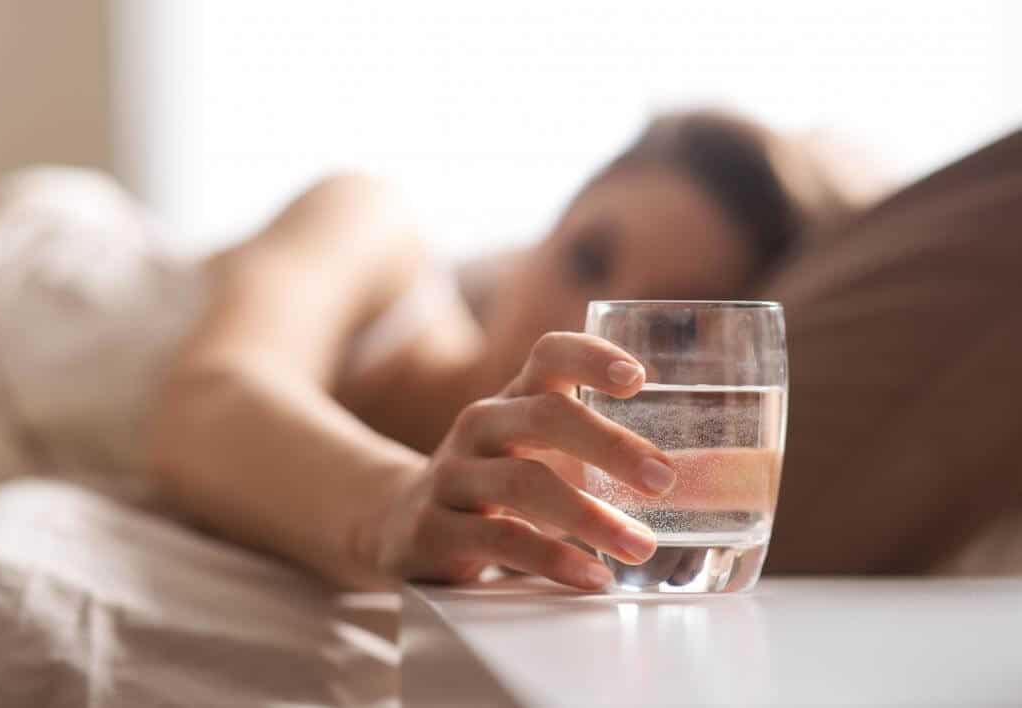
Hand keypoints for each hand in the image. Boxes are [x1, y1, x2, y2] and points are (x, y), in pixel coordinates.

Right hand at [371, 332, 675, 589]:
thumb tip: (715, 477)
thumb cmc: (496, 483)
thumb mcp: (535, 451)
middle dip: (610, 445)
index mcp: (514, 398)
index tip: (639, 379)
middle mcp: (481, 425)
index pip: (549, 354)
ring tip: (641, 545)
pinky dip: (552, 558)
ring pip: (523, 482)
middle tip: (664, 480)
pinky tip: (592, 575)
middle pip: (544, 414)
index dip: (592, 357)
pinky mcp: (435, 528)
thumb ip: (602, 452)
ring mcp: (453, 475)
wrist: (400, 521)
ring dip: (590, 516)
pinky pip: (498, 539)